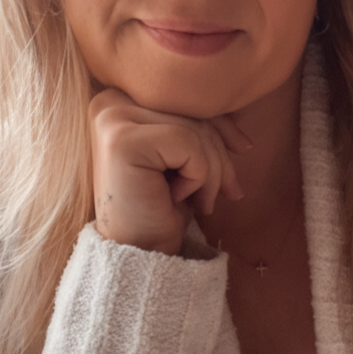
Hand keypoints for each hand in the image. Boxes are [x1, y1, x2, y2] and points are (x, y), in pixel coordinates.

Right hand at [89, 87, 251, 254]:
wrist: (139, 256)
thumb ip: (200, 129)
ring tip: (200, 202)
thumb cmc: (161, 206)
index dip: (219, 123)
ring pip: (193, 128)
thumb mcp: (184, 158)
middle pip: (190, 109)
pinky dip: (197, 176)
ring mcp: (111, 118)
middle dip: (219, 153)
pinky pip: (187, 144)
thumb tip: (242, 138)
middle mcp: (109, 101)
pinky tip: (177, 199)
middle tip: (228, 191)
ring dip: (210, 171)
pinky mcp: (122, 140)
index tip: (243, 149)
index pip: (185, 97)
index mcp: (120, 98)